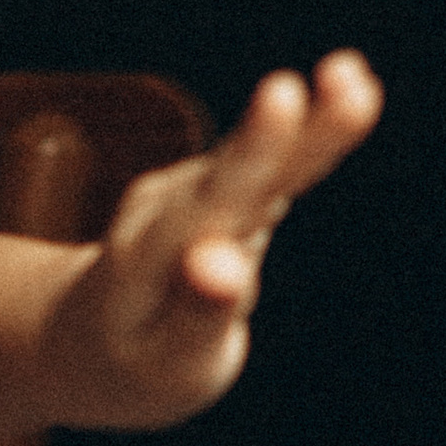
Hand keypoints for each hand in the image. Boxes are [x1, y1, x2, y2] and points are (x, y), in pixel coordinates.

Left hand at [57, 50, 383, 426]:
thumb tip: (225, 262)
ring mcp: (195, 192)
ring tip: (356, 80)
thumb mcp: (164, 365)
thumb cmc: (134, 366)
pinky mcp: (224, 189)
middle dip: (282, 131)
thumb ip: (195, 317)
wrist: (88, 339)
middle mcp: (167, 210)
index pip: (207, 203)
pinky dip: (314, 134)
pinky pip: (276, 163)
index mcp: (146, 259)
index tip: (281, 100)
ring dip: (314, 124)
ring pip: (264, 161)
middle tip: (337, 80)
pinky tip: (348, 81)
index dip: (252, 154)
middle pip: (237, 171)